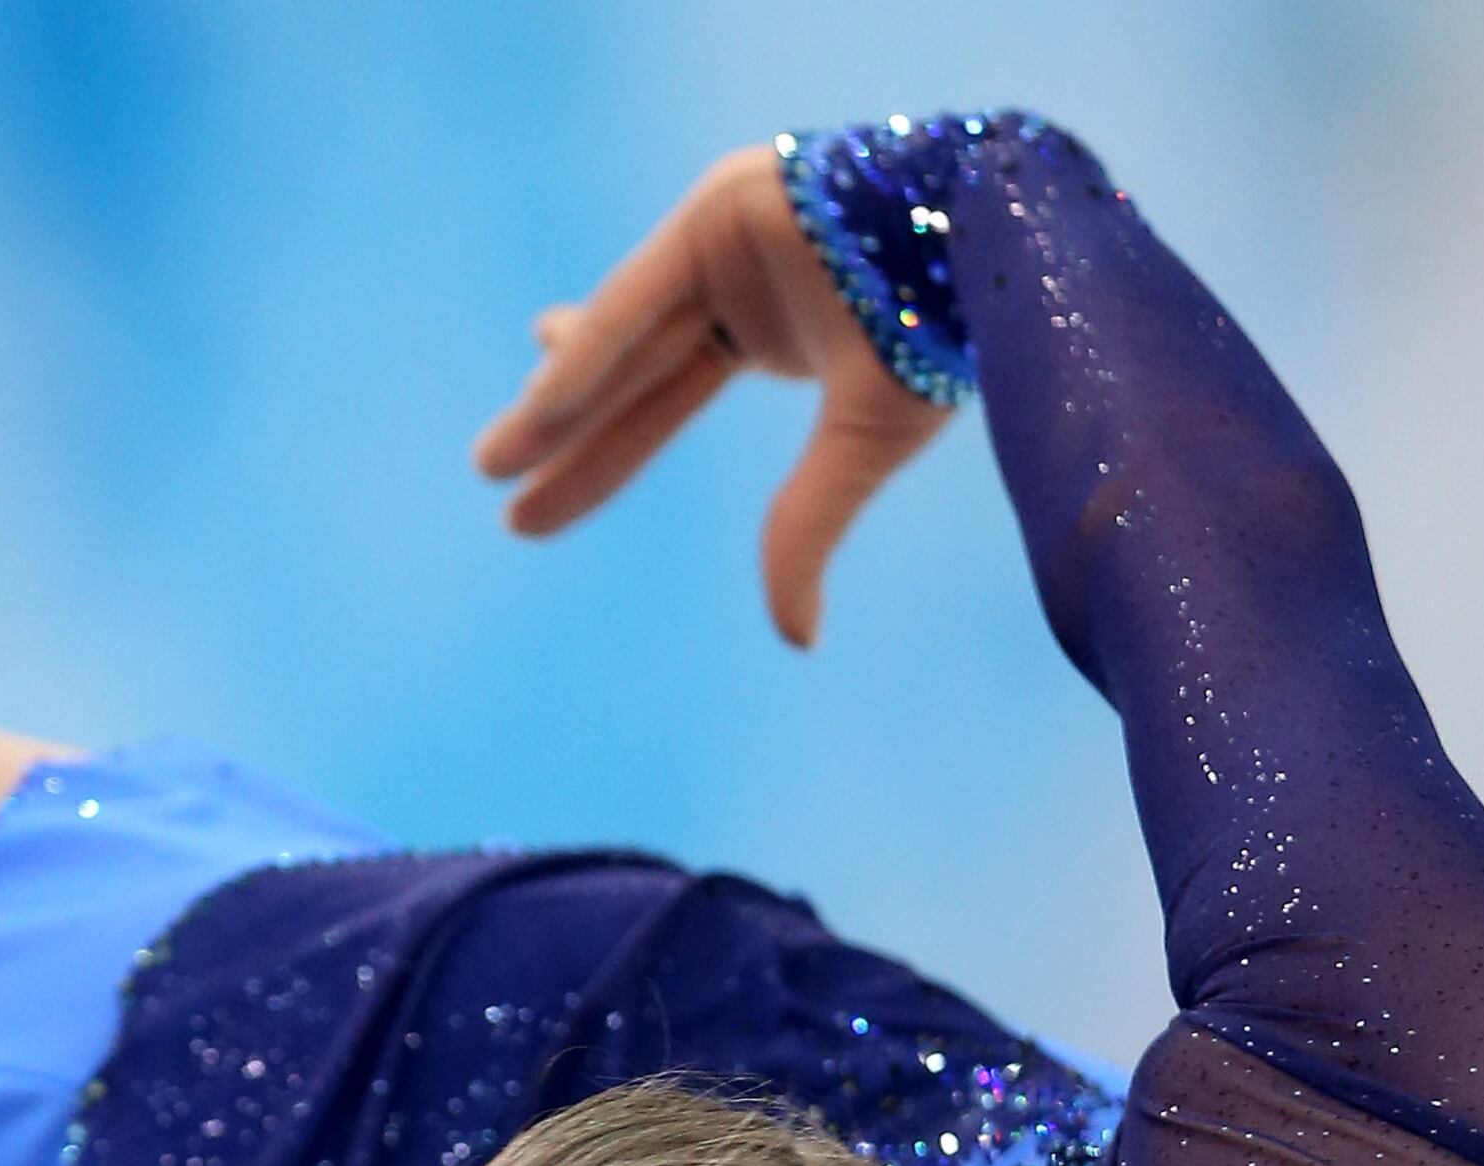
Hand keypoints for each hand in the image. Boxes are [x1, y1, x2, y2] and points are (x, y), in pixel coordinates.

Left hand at [471, 144, 949, 648]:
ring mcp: (722, 239)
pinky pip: (642, 291)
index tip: (528, 516)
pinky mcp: (720, 206)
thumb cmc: (944, 332)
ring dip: (557, 396)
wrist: (992, 243)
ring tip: (493, 459)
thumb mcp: (863, 447)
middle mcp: (736, 284)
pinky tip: (544, 396)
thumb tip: (793, 641)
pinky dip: (595, 345)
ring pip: (621, 332)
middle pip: (627, 373)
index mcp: (774, 332)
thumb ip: (808, 529)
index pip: (661, 403)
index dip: (597, 461)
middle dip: (561, 431)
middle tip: (492, 480)